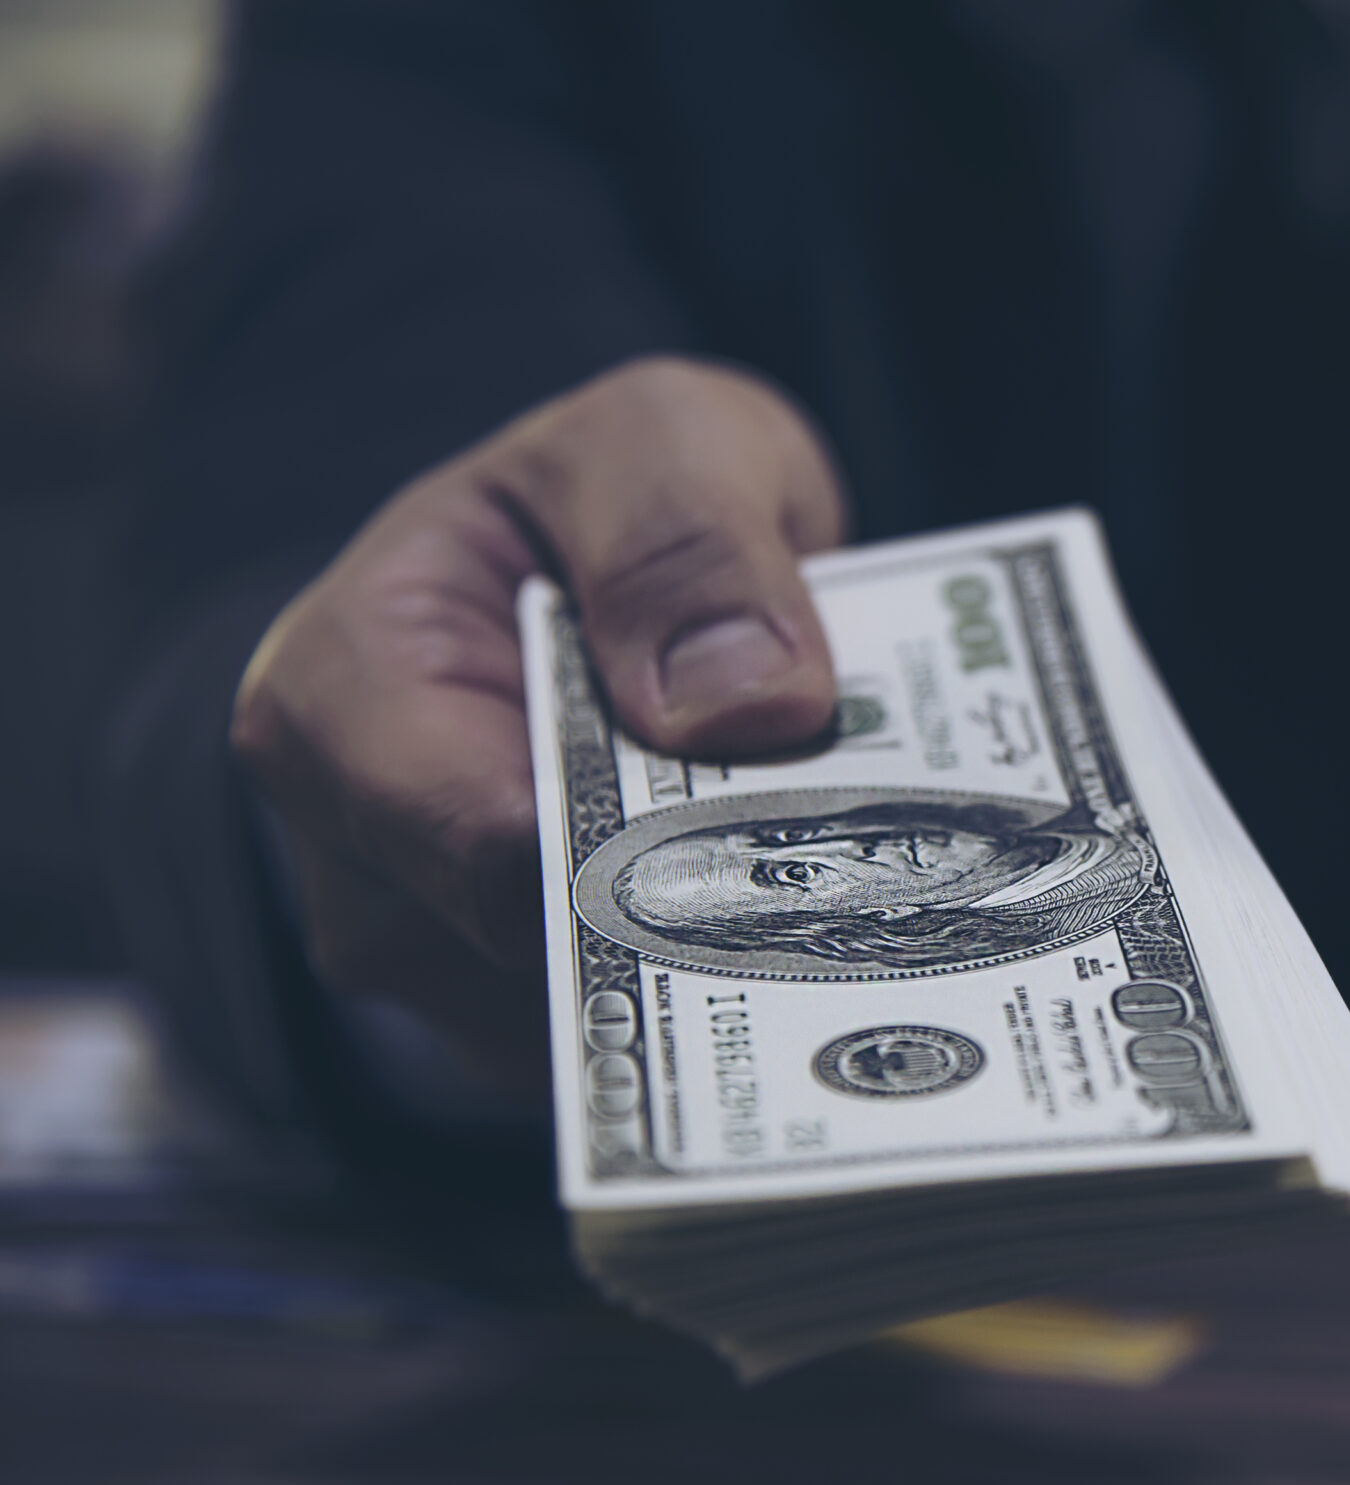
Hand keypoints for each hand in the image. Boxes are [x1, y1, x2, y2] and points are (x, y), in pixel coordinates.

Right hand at [232, 356, 844, 1095]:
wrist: (640, 555)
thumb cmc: (619, 494)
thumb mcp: (660, 439)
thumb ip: (685, 539)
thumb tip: (748, 703)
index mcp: (338, 698)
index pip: (483, 845)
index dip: (644, 858)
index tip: (794, 848)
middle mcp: (360, 854)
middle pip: (548, 957)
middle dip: (708, 928)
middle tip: (877, 894)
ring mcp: (438, 953)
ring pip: (606, 1026)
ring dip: (737, 973)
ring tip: (864, 896)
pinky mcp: (526, 1009)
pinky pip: (636, 1045)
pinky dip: (736, 994)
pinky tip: (829, 933)